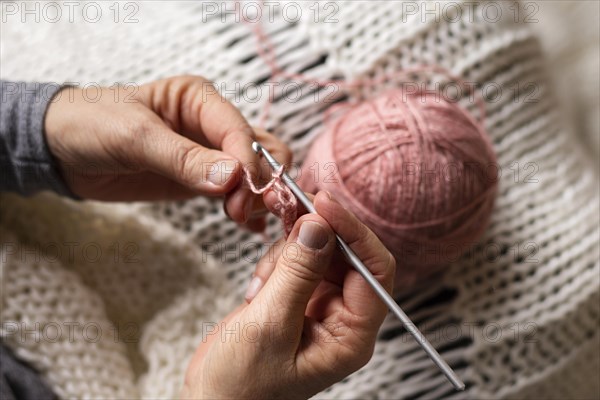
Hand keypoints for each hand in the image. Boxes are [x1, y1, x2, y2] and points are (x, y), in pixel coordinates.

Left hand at [44, 75, 290, 227]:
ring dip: (257, 195)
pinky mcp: (200, 178)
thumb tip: (231, 177)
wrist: (61, 149)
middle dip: (259, 180)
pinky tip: (248, 224)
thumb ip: (183, 159)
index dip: (248, 163)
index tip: (245, 194)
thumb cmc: (90, 125)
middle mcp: (210, 123)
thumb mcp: (134, 137)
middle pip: (259, 150)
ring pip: (253, 171)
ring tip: (246, 219)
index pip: (239, 131)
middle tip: (244, 210)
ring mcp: (207, 152)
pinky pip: (234, 190)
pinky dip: (247, 206)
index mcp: (198, 99)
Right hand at [181, 191, 395, 398]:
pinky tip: (257, 288)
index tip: (323, 205)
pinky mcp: (294, 295)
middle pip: (346, 253)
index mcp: (352, 335)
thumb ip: (297, 273)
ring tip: (262, 285)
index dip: (353, 232)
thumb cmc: (241, 386)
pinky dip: (275, 261)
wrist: (210, 399)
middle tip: (289, 213)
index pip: (374, 270)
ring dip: (288, 253)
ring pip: (317, 250)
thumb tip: (319, 226)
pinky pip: (295, 259)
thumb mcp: (269, 326)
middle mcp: (341, 317)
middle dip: (316, 235)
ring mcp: (317, 304)